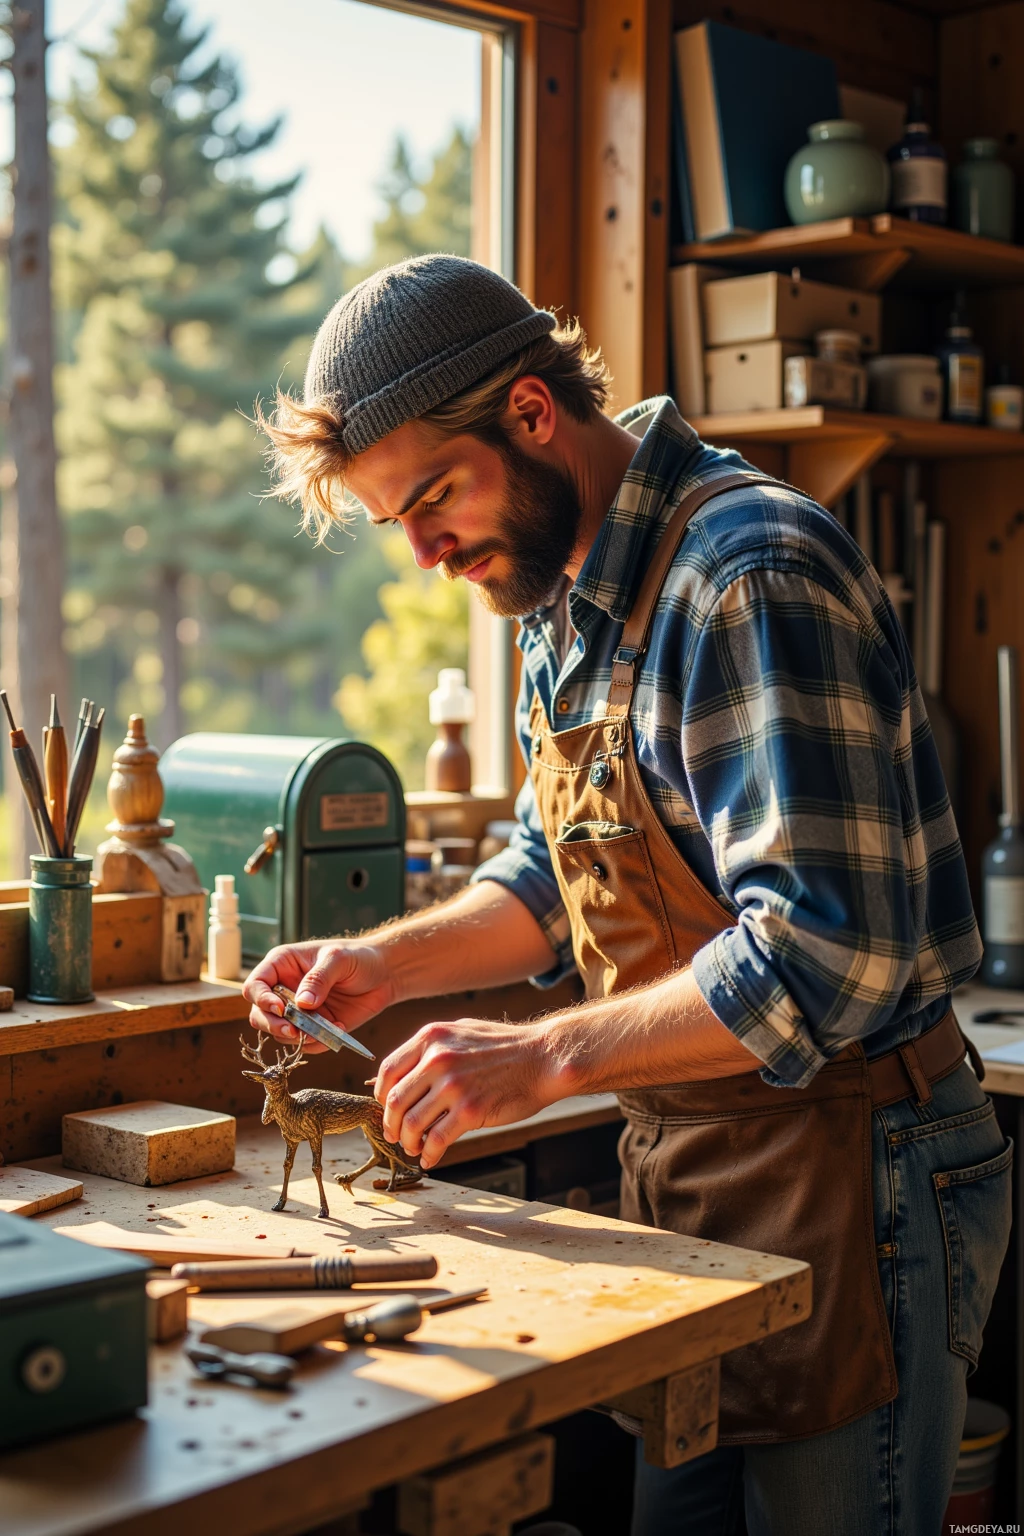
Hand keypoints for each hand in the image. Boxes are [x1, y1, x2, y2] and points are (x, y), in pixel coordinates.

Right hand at [243, 941, 394, 1052]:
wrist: (384, 974)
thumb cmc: (359, 957)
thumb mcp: (339, 959)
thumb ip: (319, 978)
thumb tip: (301, 1004)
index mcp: (282, 965)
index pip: (255, 985)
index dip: (261, 999)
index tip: (281, 1009)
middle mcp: (284, 989)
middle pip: (259, 1015)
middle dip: (274, 1025)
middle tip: (294, 1031)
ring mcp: (297, 1011)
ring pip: (278, 1033)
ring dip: (295, 1037)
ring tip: (320, 1032)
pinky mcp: (313, 1028)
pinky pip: (304, 1044)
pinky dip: (316, 1043)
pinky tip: (337, 1029)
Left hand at [373, 1017, 557, 1168]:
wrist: (543, 1057)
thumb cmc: (505, 1046)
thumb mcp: (461, 1032)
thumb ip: (432, 1049)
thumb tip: (402, 1074)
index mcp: (431, 1038)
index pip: (388, 1070)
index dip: (382, 1095)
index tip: (388, 1108)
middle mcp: (437, 1060)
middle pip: (394, 1102)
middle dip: (390, 1125)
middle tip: (395, 1135)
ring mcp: (453, 1086)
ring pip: (411, 1124)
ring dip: (408, 1142)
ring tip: (415, 1148)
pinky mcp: (470, 1110)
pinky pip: (437, 1140)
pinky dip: (430, 1155)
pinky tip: (432, 1158)